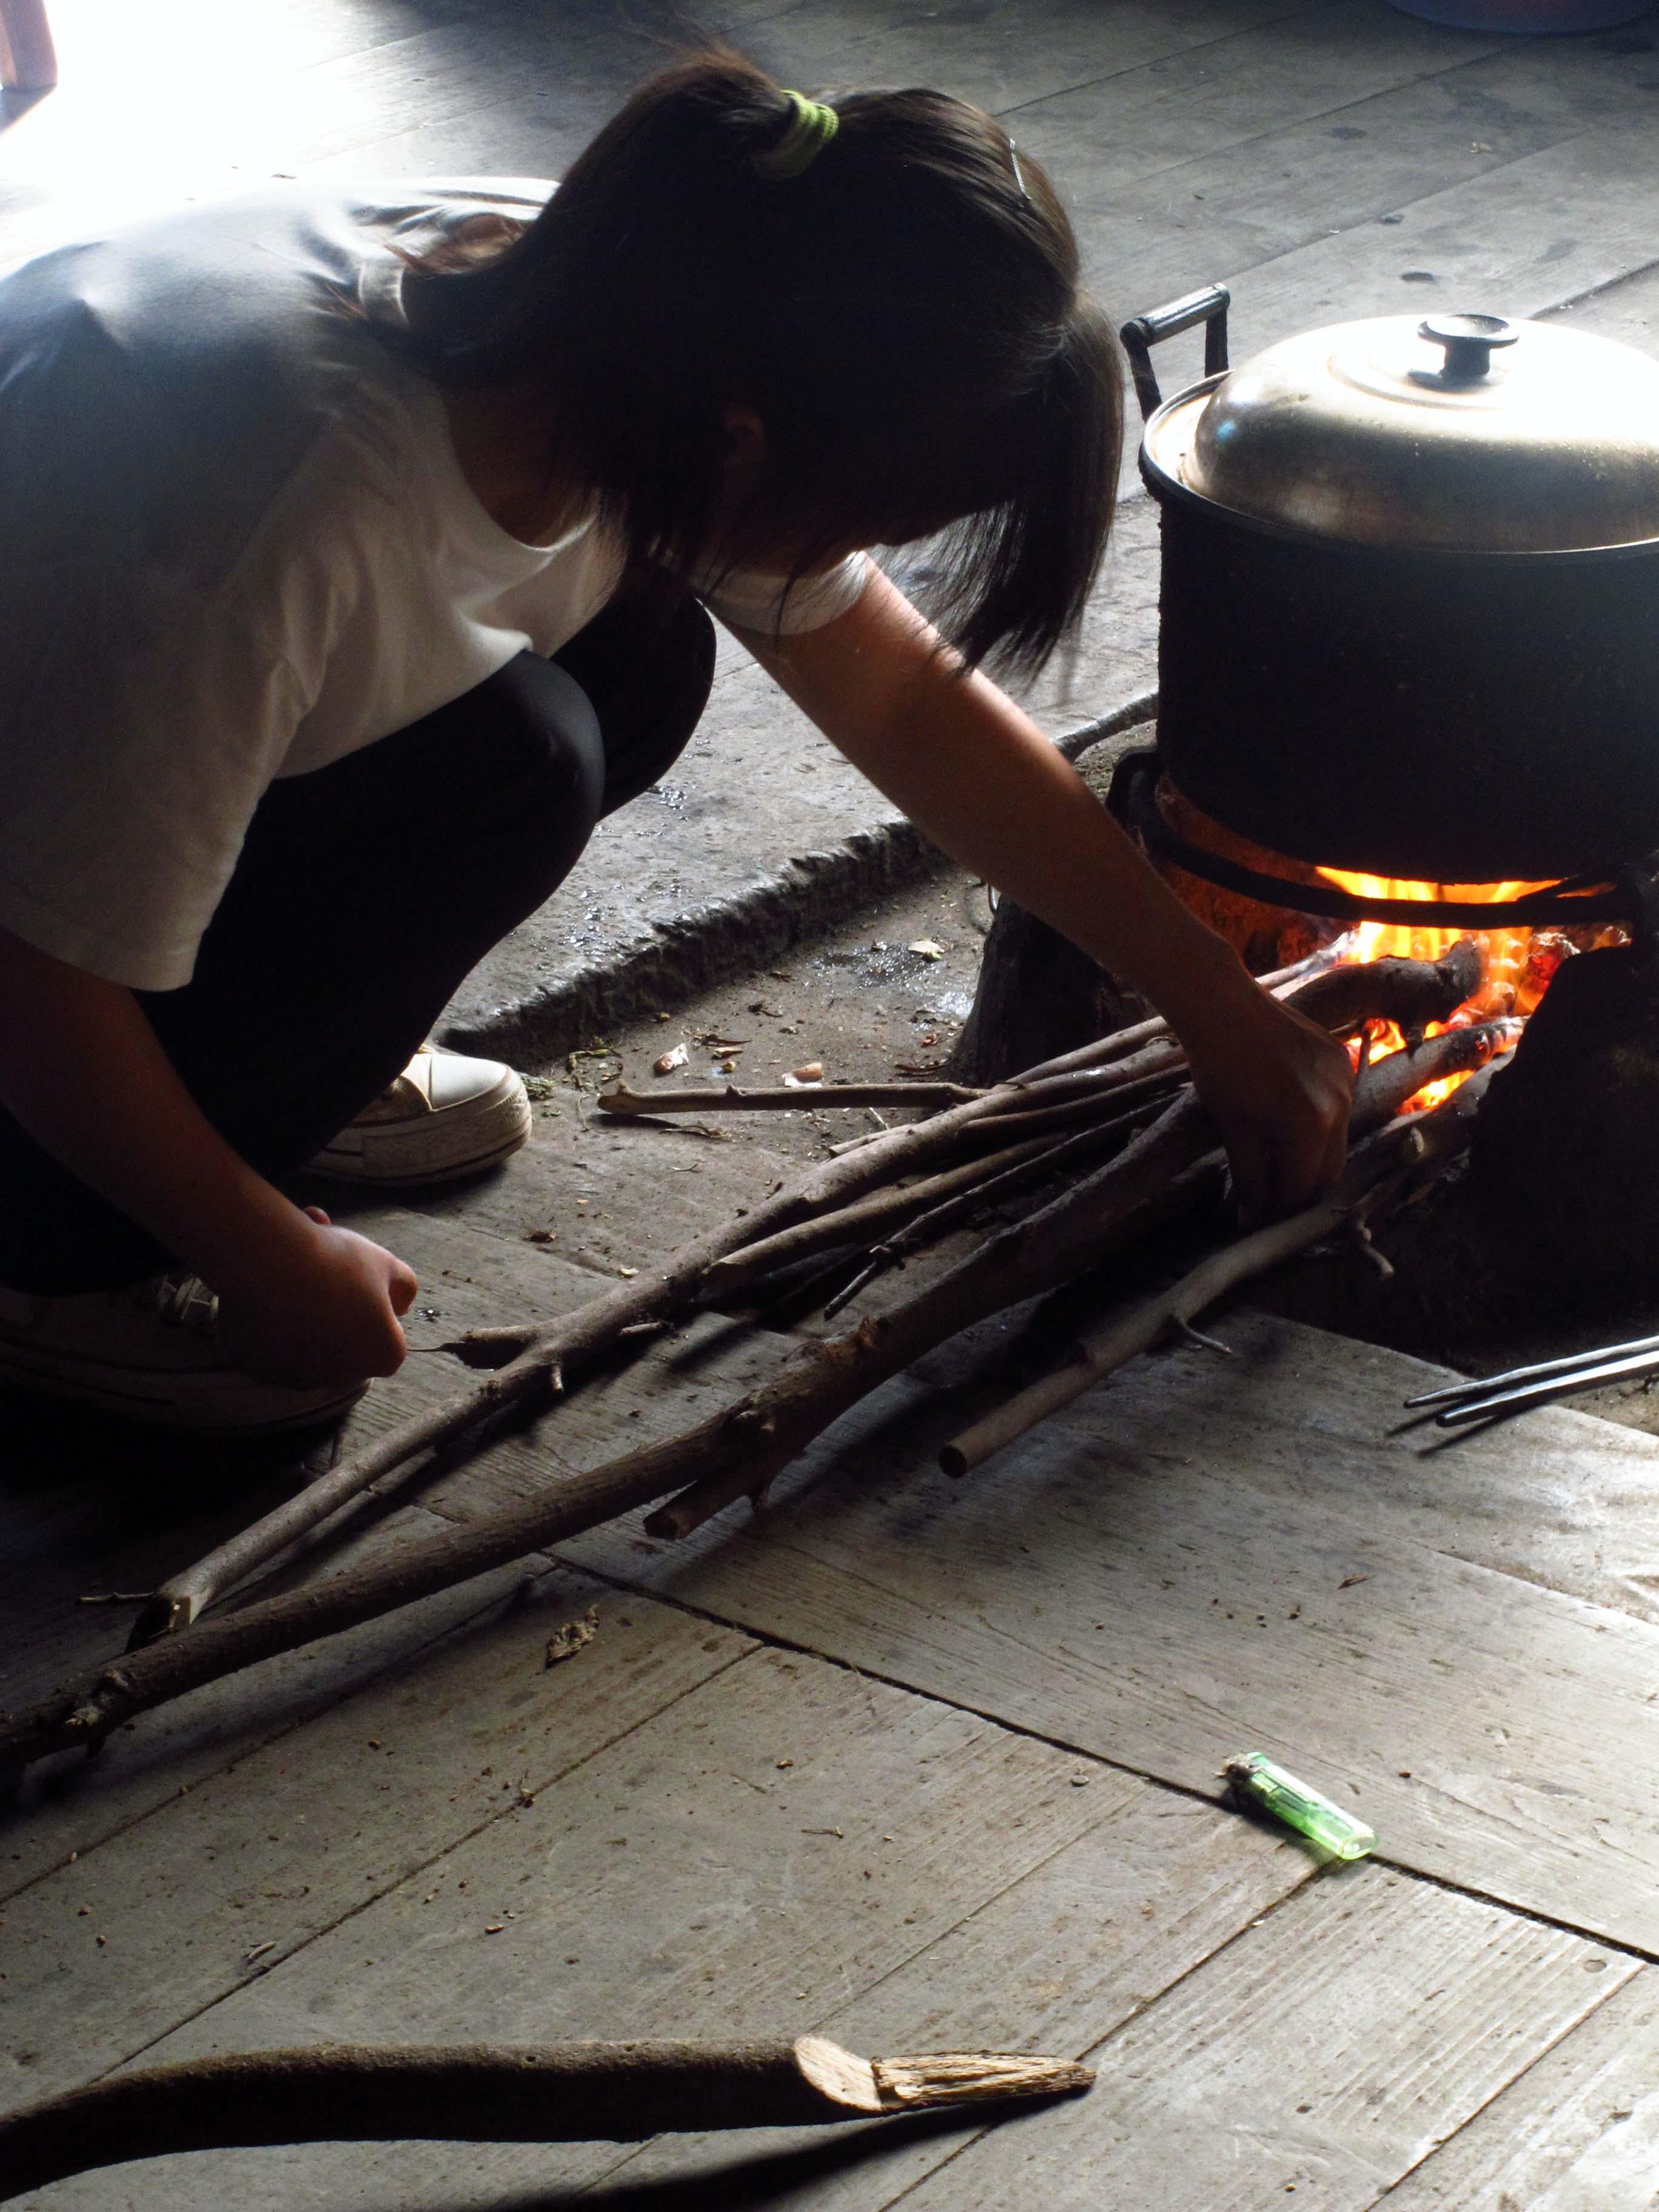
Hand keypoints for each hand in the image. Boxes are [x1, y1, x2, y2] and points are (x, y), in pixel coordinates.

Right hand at [213, 1207, 417, 1387]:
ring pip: (308, 1348)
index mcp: (381, 1356)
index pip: (387, 1340)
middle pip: (348, 1347)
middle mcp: (341, 1377)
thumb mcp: (386, 1264)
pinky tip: (269, 1295)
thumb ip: (403, 1288)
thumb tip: (401, 1303)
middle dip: (341, 1319)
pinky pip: (272, 1349)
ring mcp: (296, 1376)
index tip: (361, 1286)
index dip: (377, 1312)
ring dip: (307, 1321)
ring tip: (296, 1280)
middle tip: (327, 1280)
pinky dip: (273, 1327)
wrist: (266, 1263)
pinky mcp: (258, 1368)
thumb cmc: (336, 1263)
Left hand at [1179, 977, 1353, 1225]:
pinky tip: (1289, 1126)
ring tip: (1277, 1166)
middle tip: (1269, 1201)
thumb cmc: (1220, 1069)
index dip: (1277, 1211)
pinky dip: (1317, 1126)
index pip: (1301, 1188)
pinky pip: (1337, 1108)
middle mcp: (1339, 1106)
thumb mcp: (1234, 1130)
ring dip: (1310, 1160)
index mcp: (1310, 1127)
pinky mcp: (1343, 1061)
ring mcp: (1346, 1081)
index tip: (1257, 1220)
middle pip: (1327, 1171)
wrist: (1224, 1007)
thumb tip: (1254, 1217)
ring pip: (1336, 1141)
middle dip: (1298, 1192)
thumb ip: (1250, 1177)